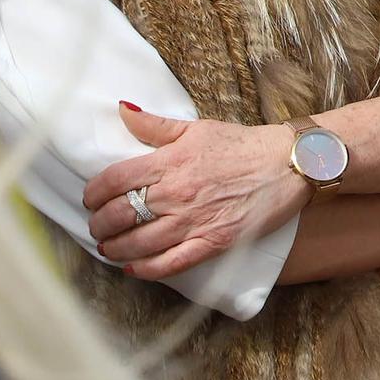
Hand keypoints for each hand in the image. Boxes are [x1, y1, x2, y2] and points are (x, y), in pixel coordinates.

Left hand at [83, 104, 311, 280]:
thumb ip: (155, 125)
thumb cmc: (244, 144)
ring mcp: (195, 220)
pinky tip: (134, 268)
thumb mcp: (198, 128)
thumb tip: (122, 109)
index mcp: (170, 162)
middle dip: (99, 224)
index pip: (114, 180)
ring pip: (139, 243)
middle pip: (119, 215)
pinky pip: (170, 263)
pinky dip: (147, 269)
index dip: (93, 193)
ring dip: (115, 248)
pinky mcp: (214, 241)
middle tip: (97, 226)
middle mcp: (177, 193)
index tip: (90, 199)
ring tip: (109, 247)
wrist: (289, 163)